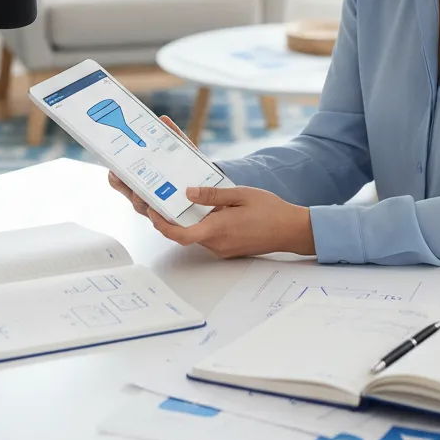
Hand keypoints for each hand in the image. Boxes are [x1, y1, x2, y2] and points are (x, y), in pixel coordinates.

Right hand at [106, 115, 191, 218]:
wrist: (209, 190)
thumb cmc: (187, 170)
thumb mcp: (181, 152)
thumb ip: (173, 137)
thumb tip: (164, 119)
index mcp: (141, 179)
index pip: (119, 178)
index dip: (115, 173)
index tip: (114, 167)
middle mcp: (143, 194)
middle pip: (126, 191)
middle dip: (124, 184)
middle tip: (124, 175)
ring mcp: (155, 207)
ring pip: (140, 205)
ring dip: (140, 198)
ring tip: (143, 191)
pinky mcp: (169, 217)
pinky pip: (159, 218)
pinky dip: (157, 214)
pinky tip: (161, 206)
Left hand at [106, 119, 315, 257]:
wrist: (292, 230)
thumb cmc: (271, 211)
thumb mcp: (241, 195)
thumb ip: (212, 195)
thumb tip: (187, 192)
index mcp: (217, 230)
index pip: (180, 234)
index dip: (161, 224)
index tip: (150, 209)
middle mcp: (215, 243)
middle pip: (180, 233)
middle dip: (162, 216)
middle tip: (146, 197)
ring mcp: (221, 247)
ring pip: (191, 233)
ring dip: (178, 219)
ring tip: (164, 198)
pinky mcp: (226, 246)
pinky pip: (204, 235)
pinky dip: (194, 223)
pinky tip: (192, 207)